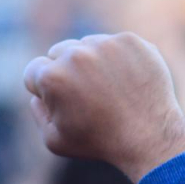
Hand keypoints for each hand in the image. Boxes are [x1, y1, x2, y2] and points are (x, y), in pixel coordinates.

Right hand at [24, 33, 184, 181]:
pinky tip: (127, 82)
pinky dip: (119, 59)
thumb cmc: (100, 143)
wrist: (150, 137)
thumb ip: (38, 112)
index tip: (66, 104)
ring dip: (92, 62)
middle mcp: (76, 54)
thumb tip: (37, 93)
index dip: (46, 91)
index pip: (34, 70)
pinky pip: (115, 44)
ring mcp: (105, 44)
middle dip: (67, 71)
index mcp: (52, 77)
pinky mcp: (130, 41)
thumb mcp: (54, 140)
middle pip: (58, 53)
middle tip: (88, 97)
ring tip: (109, 91)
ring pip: (86, 45)